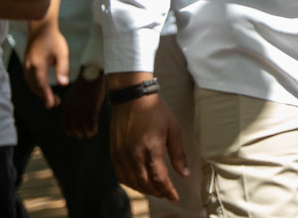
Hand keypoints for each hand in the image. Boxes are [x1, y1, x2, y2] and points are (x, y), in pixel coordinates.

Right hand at [23, 19, 71, 109]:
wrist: (41, 28)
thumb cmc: (53, 39)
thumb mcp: (62, 53)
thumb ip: (62, 69)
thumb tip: (63, 84)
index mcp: (37, 66)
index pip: (42, 86)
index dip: (46, 97)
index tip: (51, 105)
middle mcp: (29, 68)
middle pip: (35, 87)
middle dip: (44, 96)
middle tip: (54, 103)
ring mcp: (26, 66)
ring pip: (30, 84)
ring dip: (39, 92)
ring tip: (50, 97)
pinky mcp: (26, 64)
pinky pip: (29, 79)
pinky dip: (35, 86)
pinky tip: (42, 87)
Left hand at [62, 76, 104, 137]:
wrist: (91, 76)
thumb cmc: (83, 85)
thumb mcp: (72, 96)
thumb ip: (71, 106)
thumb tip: (73, 115)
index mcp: (67, 107)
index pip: (65, 124)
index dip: (68, 131)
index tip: (72, 133)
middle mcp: (73, 110)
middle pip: (74, 128)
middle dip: (77, 133)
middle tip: (81, 135)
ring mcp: (83, 110)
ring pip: (83, 127)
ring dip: (85, 133)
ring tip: (89, 134)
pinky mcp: (92, 109)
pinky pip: (92, 124)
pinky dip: (92, 129)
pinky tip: (94, 131)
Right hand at [110, 81, 189, 201]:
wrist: (132, 99)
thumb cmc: (156, 112)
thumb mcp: (173, 130)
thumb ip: (178, 154)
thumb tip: (184, 174)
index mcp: (151, 149)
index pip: (159, 179)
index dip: (167, 191)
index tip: (175, 198)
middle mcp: (134, 155)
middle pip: (145, 184)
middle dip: (158, 192)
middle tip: (167, 194)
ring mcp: (121, 155)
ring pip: (132, 183)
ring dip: (144, 190)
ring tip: (155, 190)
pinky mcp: (113, 154)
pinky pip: (121, 176)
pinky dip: (131, 183)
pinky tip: (139, 182)